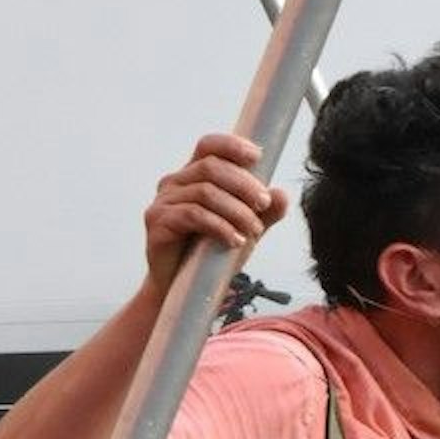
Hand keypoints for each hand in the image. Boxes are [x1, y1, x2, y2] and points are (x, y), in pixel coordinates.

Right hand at [143, 133, 287, 296]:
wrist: (184, 292)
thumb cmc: (210, 257)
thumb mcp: (243, 232)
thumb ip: (262, 215)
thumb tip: (282, 194)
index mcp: (192, 177)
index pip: (208, 147)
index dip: (231, 145)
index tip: (258, 156)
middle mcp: (174, 183)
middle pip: (210, 167)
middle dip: (243, 184)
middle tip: (264, 203)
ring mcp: (163, 201)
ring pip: (204, 191)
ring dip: (236, 210)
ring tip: (254, 230)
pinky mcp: (157, 222)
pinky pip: (193, 215)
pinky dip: (219, 226)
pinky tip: (235, 241)